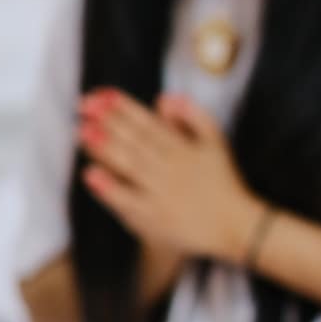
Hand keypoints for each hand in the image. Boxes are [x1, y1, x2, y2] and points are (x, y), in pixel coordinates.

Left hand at [77, 90, 263, 262]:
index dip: (124, 107)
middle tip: (83, 106)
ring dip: (104, 148)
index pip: (149, 123)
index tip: (102, 94)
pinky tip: (91, 174)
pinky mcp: (155, 218)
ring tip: (82, 132)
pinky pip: (128, 201)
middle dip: (108, 121)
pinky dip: (109, 188)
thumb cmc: (225, 184)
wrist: (238, 227)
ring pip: (129, 165)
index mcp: (185, 149)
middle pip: (136, 141)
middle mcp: (172, 168)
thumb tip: (165, 98)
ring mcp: (162, 193)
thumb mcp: (217, 144)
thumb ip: (195, 117)